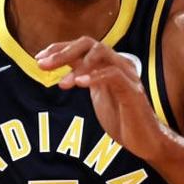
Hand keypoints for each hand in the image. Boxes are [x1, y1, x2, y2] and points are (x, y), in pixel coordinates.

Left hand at [36, 36, 165, 160]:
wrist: (145, 140)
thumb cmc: (120, 117)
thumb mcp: (95, 93)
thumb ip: (81, 78)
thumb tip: (56, 70)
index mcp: (107, 63)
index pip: (81, 45)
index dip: (58, 48)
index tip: (38, 59)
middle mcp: (118, 63)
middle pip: (89, 43)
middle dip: (62, 52)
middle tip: (42, 65)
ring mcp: (127, 75)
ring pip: (101, 53)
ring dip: (77, 65)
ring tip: (62, 84)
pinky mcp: (133, 91)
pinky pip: (114, 75)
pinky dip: (95, 76)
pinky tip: (79, 85)